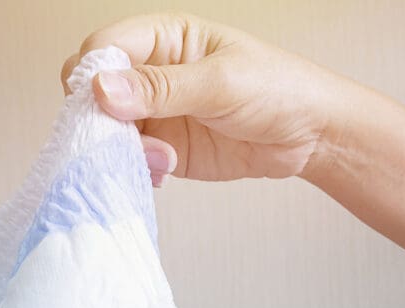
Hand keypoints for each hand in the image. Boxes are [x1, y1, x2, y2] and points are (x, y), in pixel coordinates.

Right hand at [61, 13, 347, 185]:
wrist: (311, 135)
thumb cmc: (278, 89)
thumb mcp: (221, 82)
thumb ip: (161, 87)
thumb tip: (101, 88)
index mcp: (163, 38)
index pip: (103, 47)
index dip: (93, 74)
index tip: (105, 106)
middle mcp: (151, 73)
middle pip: (93, 91)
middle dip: (102, 119)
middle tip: (132, 139)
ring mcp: (155, 114)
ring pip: (106, 131)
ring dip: (122, 150)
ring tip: (161, 159)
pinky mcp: (164, 148)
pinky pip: (130, 159)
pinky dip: (136, 169)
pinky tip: (163, 171)